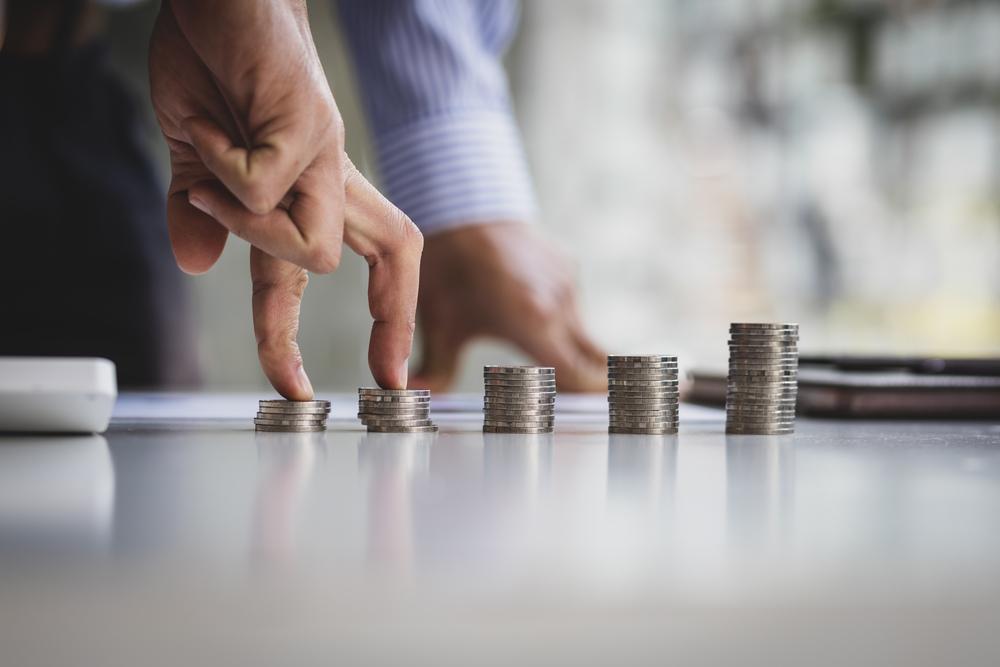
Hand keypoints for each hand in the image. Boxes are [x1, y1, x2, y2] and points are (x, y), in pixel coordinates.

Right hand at [149, 1, 421, 397]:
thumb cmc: (209, 65)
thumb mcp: (196, 160)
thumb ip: (202, 215)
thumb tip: (197, 265)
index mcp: (311, 188)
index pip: (356, 266)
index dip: (368, 322)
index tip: (349, 383)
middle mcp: (331, 175)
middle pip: (399, 253)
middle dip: (397, 323)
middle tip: (389, 382)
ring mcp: (326, 149)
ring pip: (318, 249)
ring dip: (251, 232)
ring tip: (207, 180)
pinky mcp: (309, 121)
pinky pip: (267, 189)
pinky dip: (223, 170)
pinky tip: (211, 126)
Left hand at [411, 223, 606, 391]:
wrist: (460, 204)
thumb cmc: (447, 268)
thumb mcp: (438, 326)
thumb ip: (434, 373)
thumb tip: (412, 401)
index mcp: (534, 325)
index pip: (579, 380)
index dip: (589, 402)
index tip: (597, 416)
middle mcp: (560, 306)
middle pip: (595, 360)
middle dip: (592, 382)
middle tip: (590, 404)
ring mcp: (567, 284)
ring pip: (581, 332)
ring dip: (568, 348)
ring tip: (532, 349)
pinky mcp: (567, 267)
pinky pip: (570, 305)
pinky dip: (557, 318)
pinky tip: (524, 309)